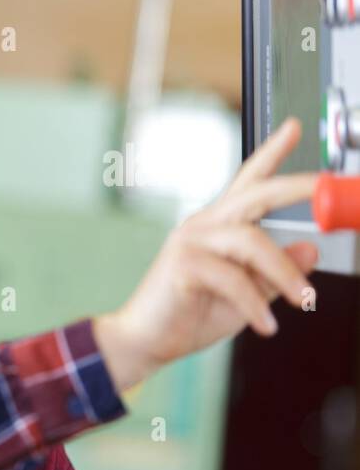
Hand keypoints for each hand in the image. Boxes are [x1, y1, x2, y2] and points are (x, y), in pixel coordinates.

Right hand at [94, 116, 319, 392]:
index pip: (248, 182)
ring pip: (253, 242)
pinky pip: (233, 279)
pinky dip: (255, 304)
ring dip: (285, 274)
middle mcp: (203, 225)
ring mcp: (190, 242)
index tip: (293, 128)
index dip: (272, 154)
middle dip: (295, 185)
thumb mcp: (247, 295)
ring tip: (303, 300)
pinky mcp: (182, 265)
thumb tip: (310, 249)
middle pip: (255, 193)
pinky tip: (265, 324)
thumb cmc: (188, 317)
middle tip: (324, 184)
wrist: (145, 342)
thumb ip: (275, 273)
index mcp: (218, 227)